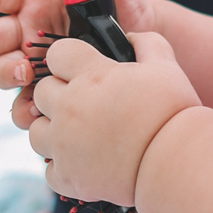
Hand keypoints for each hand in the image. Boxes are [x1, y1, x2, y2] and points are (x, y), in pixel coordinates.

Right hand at [0, 0, 153, 120]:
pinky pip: (24, 105)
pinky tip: (35, 112)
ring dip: (5, 74)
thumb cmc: (126, 10)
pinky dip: (25, 110)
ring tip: (22, 74)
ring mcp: (34, 64)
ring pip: (3, 71)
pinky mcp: (45, 92)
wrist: (143, 51)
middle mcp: (28, 31)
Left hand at [27, 31, 198, 204]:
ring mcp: (64, 144)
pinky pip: (49, 169)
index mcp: (90, 76)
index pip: (56, 54)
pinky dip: (64, 166)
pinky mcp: (67, 176)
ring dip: (53, 129)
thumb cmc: (172, 111)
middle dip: (59, 94)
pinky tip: (85, 163)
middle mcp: (69, 107)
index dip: (68, 59)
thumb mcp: (166, 65)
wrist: (175, 162)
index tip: (81, 69)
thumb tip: (130, 36)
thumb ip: (146, 41)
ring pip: (36, 130)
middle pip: (41, 91)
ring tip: (79, 134)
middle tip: (85, 103)